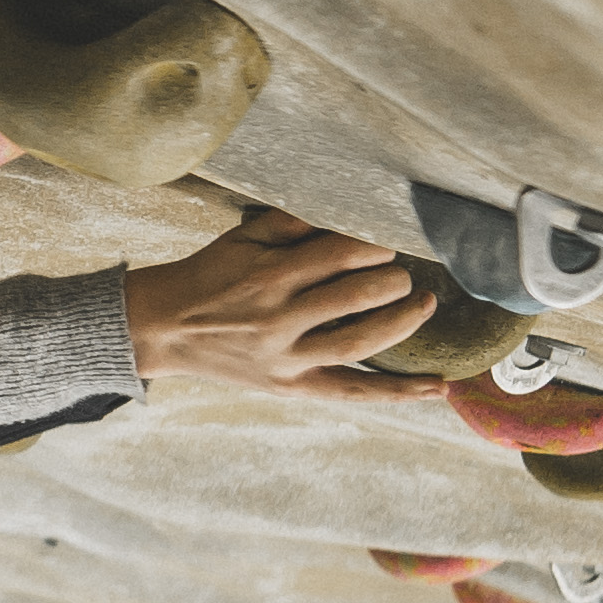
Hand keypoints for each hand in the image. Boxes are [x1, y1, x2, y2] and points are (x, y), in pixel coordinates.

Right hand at [125, 213, 429, 389]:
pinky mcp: (292, 386)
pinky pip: (353, 391)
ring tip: (422, 304)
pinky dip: (398, 391)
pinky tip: (437, 385)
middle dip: (393, 280)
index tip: (387, 245)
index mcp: (269, 275)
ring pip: (362, 341)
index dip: (375, 247)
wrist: (164, 327)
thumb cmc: (210, 275)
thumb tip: (347, 210)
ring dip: (403, 321)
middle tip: (402, 274)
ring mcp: (287, 357)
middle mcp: (280, 318)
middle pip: (358, 295)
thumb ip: (293, 223)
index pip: (341, 254)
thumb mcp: (242, 237)